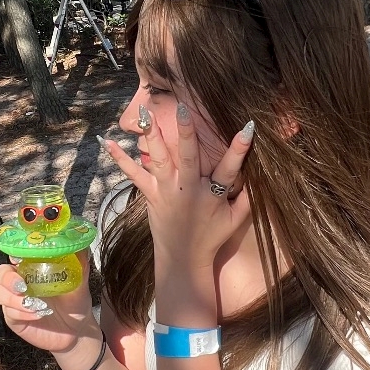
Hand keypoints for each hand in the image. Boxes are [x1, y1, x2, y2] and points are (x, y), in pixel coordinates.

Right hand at [0, 250, 98, 354]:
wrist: (77, 331)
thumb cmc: (75, 301)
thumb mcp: (80, 280)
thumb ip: (79, 261)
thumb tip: (80, 242)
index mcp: (32, 267)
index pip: (15, 254)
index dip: (13, 254)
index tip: (20, 258)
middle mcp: (19, 281)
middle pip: (0, 273)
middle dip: (7, 278)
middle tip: (22, 285)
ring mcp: (14, 300)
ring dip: (12, 298)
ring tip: (32, 304)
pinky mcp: (14, 318)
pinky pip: (8, 313)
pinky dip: (21, 313)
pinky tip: (37, 314)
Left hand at [98, 105, 253, 267]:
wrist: (183, 259)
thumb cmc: (211, 237)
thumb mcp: (237, 219)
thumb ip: (250, 196)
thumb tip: (262, 172)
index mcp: (213, 195)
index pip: (230, 168)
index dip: (239, 149)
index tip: (247, 127)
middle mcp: (189, 190)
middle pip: (189, 157)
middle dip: (187, 133)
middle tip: (183, 110)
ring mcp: (167, 191)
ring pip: (160, 159)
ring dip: (153, 136)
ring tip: (145, 114)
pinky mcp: (151, 195)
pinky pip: (134, 174)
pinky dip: (120, 159)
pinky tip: (107, 142)